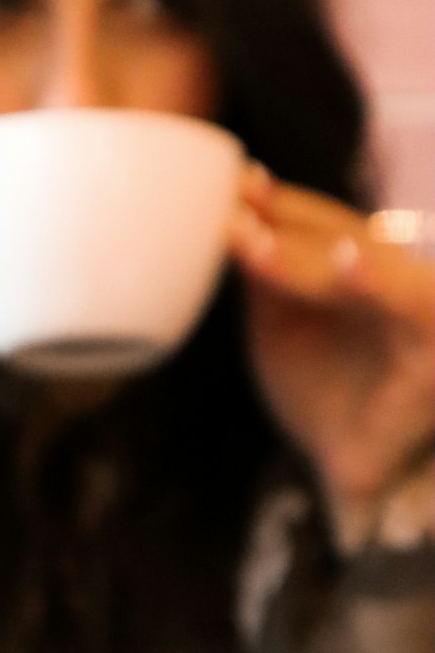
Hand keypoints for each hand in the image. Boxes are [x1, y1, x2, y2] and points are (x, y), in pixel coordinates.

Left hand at [232, 165, 434, 542]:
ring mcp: (418, 303)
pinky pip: (411, 302)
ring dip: (306, 250)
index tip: (237, 184)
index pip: (322, 223)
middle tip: (236, 203)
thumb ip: (265, 277)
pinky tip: (352, 262)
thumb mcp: (276, 329)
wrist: (345, 468)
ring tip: (256, 230)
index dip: (281, 205)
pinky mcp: (433, 340)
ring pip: (363, 262)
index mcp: (359, 269)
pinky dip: (380, 282)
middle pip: (340, 232)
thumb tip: (236, 215)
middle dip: (286, 218)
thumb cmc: (316, 395)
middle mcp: (394, 276)